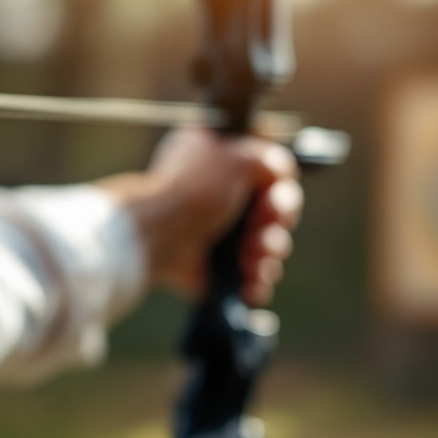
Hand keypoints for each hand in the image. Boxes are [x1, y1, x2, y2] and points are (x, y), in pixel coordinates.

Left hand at [96, 128, 300, 306]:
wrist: (157, 235)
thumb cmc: (193, 190)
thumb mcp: (237, 157)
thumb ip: (268, 159)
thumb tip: (280, 170)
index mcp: (221, 161)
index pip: (269, 172)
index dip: (280, 187)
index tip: (274, 197)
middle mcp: (221, 196)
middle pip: (274, 211)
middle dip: (276, 222)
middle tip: (263, 227)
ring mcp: (219, 234)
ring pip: (269, 246)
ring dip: (269, 251)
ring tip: (250, 254)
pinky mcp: (216, 269)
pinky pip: (253, 277)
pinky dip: (256, 281)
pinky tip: (251, 279)